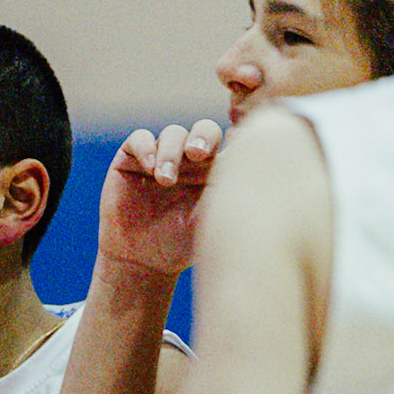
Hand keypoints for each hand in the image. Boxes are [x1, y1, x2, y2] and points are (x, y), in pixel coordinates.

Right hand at [96, 120, 224, 278]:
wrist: (141, 263)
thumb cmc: (181, 246)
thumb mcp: (213, 223)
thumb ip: (232, 197)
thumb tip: (262, 178)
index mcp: (214, 171)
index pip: (226, 143)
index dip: (227, 142)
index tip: (225, 158)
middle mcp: (190, 161)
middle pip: (203, 131)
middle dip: (202, 137)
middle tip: (198, 155)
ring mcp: (161, 158)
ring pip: (172, 134)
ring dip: (171, 152)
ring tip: (166, 180)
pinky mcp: (131, 160)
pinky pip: (139, 139)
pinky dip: (146, 148)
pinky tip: (149, 168)